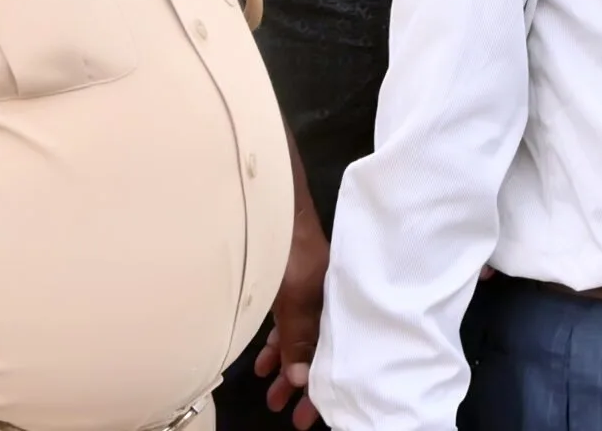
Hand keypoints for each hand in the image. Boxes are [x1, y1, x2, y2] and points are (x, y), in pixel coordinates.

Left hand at [255, 164, 330, 426]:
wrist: (267, 193)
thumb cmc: (288, 241)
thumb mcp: (296, 292)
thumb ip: (298, 336)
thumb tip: (300, 380)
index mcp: (340, 297)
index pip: (338, 351)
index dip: (325, 385)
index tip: (312, 415)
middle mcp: (328, 293)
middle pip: (319, 346)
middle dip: (305, 382)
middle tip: (291, 414)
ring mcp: (306, 286)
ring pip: (300, 336)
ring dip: (286, 366)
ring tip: (270, 393)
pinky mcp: (286, 279)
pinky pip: (285, 320)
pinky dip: (275, 343)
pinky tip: (260, 360)